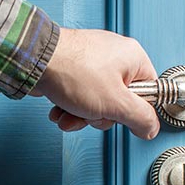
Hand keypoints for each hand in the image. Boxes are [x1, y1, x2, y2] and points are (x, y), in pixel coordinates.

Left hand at [30, 28, 160, 139]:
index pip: (149, 92)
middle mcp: (114, 56)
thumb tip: (151, 128)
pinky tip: (59, 110)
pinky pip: (78, 94)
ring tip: (68, 114)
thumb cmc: (71, 72)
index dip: (134, 111)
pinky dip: (68, 106)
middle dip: (99, 116)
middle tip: (90, 114)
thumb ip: (139, 117)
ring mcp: (91, 62)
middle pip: (118, 101)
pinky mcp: (72, 68)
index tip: (121, 118)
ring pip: (95, 101)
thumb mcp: (115, 102)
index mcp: (132, 58)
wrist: (33, 60)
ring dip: (80, 115)